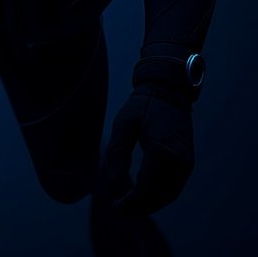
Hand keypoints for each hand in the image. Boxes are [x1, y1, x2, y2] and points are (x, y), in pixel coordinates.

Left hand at [104, 83, 194, 215]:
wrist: (168, 90)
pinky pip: (174, 187)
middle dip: (138, 207)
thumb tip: (112, 181)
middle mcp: (179, 162)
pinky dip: (159, 196)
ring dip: (149, 204)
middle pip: (158, 195)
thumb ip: (118, 153)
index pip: (146, 188)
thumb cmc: (142, 104)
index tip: (113, 206)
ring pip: (168, 194)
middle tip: (118, 209)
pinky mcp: (187, 162)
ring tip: (128, 206)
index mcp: (162, 151)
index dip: (130, 201)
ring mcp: (186, 163)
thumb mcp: (123, 123)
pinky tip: (143, 196)